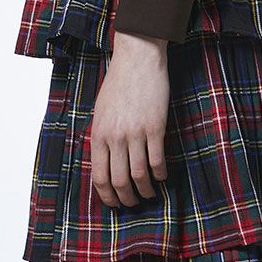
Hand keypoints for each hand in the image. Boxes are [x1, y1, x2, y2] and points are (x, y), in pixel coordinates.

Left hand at [88, 29, 169, 206]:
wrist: (138, 58)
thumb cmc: (119, 82)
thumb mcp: (101, 111)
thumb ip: (103, 137)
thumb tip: (106, 164)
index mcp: (99, 134)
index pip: (100, 177)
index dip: (108, 196)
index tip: (115, 204)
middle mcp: (115, 137)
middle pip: (120, 181)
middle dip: (128, 199)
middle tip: (134, 203)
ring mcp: (136, 133)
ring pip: (140, 176)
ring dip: (146, 191)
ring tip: (151, 193)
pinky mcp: (156, 127)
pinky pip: (157, 161)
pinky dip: (160, 174)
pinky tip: (162, 175)